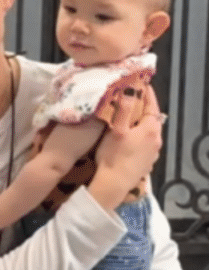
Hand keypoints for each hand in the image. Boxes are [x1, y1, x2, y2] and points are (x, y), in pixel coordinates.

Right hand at [91, 88, 162, 208]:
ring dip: (141, 125)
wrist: (114, 185)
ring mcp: (153, 153)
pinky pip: (146, 144)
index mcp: (150, 129)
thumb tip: (131, 90)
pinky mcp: (147, 163)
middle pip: (152, 119)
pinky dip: (140, 138)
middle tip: (132, 100)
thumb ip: (125, 109)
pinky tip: (130, 140)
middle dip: (144, 109)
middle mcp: (156, 140)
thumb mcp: (117, 129)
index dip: (147, 94)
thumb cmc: (114, 155)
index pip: (152, 105)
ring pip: (149, 132)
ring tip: (129, 119)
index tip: (141, 84)